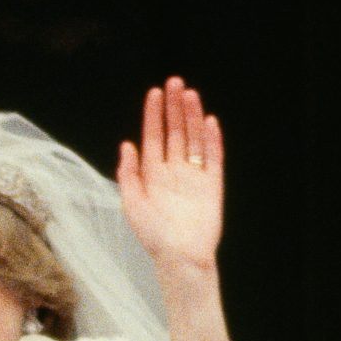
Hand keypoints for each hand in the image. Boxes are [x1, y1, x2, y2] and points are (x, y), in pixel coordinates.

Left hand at [117, 77, 224, 276]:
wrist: (180, 257)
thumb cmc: (153, 235)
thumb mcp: (131, 203)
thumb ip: (128, 174)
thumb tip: (127, 145)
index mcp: (152, 174)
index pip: (154, 136)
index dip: (154, 114)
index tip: (155, 93)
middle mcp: (174, 170)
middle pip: (175, 131)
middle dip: (174, 107)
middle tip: (174, 83)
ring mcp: (194, 176)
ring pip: (194, 139)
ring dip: (192, 117)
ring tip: (190, 94)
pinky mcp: (212, 184)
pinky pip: (213, 157)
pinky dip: (212, 139)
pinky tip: (208, 121)